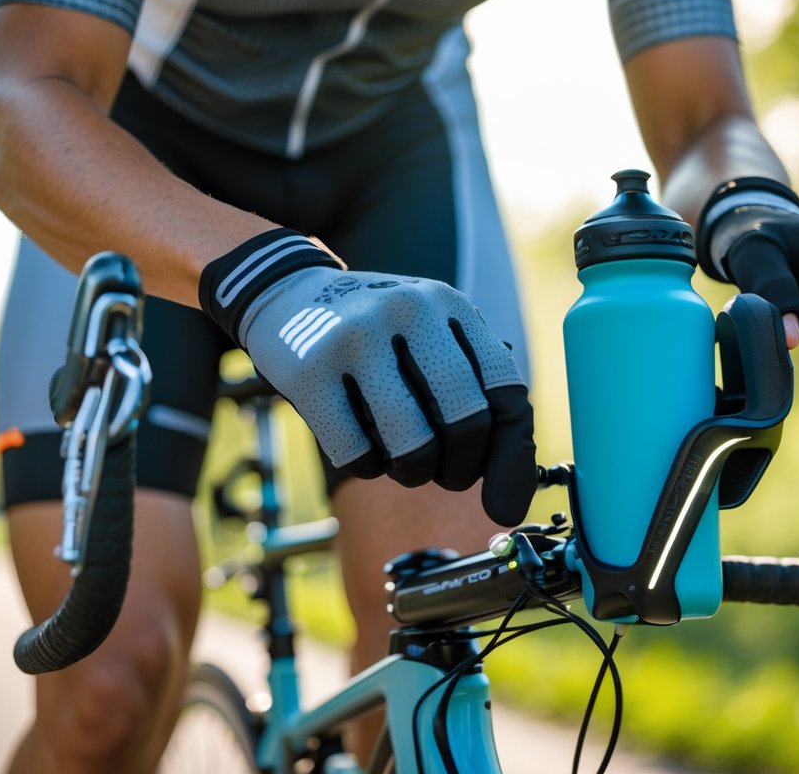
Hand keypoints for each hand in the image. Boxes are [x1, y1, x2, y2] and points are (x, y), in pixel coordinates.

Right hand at [200, 230, 537, 526]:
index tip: (505, 505)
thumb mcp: (430, 331)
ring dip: (412, 473)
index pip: (505, 389)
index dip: (512, 455)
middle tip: (444, 474)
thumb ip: (473, 383)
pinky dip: (366, 467)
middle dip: (461, 468)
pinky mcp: (309, 371)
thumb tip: (512, 477)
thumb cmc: (375, 333)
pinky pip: (356, 453)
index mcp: (449, 305)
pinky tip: (360, 447)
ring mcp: (355, 338)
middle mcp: (408, 312)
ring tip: (402, 461)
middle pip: (466, 420)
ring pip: (412, 445)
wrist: (286, 294)